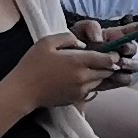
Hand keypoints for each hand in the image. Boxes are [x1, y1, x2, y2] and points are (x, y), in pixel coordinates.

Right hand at [0, 32, 116, 113]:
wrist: (24, 91)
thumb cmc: (32, 64)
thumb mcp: (46, 42)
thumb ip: (68, 38)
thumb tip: (83, 44)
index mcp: (78, 62)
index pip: (107, 59)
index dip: (113, 55)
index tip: (113, 52)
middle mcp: (83, 77)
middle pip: (107, 71)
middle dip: (108, 65)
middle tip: (104, 58)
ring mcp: (81, 90)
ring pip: (100, 81)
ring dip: (99, 74)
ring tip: (90, 67)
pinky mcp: (77, 99)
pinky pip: (91, 90)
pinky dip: (90, 83)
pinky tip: (78, 78)